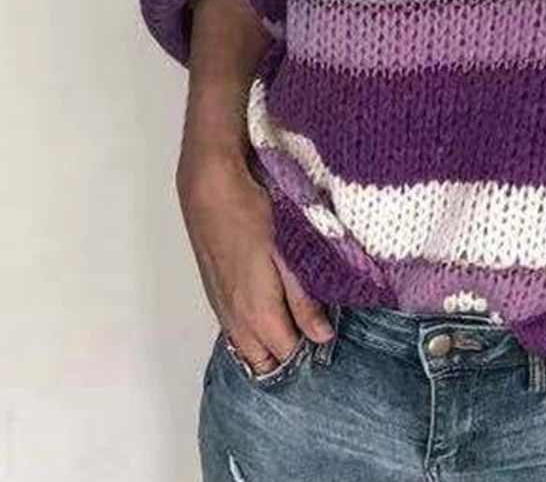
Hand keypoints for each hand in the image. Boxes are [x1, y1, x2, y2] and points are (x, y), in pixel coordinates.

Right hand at [176, 152, 334, 375]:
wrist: (210, 188)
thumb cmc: (253, 213)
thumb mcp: (288, 254)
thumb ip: (303, 299)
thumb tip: (322, 335)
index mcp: (257, 312)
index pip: (287, 356)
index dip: (311, 354)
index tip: (331, 340)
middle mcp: (235, 318)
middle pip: (263, 362)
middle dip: (289, 357)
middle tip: (316, 336)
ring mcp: (221, 306)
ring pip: (246, 346)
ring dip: (269, 345)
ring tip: (298, 326)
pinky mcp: (215, 291)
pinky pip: (235, 328)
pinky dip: (254, 331)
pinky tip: (272, 312)